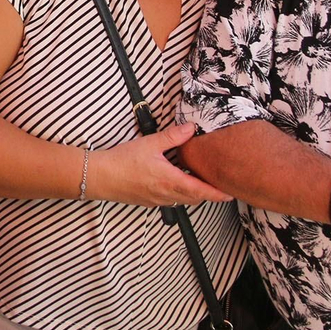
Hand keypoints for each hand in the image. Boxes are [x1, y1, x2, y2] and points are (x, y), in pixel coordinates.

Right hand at [91, 123, 232, 207]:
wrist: (99, 177)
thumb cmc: (122, 161)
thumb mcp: (149, 144)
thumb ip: (173, 137)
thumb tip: (191, 128)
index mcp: (170, 181)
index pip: (201, 191)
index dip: (218, 193)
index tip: (231, 192)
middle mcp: (166, 195)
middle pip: (195, 198)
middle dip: (209, 193)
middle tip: (219, 184)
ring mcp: (157, 201)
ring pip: (182, 201)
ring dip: (193, 194)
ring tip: (199, 181)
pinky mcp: (148, 202)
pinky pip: (170, 201)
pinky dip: (179, 194)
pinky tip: (175, 182)